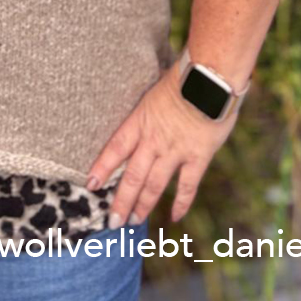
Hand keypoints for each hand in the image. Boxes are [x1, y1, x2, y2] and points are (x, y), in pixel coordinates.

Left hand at [86, 60, 238, 225]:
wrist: (210, 79)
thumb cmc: (183, 78)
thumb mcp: (154, 92)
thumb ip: (147, 111)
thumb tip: (141, 115)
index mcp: (141, 121)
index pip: (115, 148)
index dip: (102, 168)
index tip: (91, 185)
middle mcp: (154, 139)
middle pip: (132, 175)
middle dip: (121, 201)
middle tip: (113, 221)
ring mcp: (176, 150)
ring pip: (154, 185)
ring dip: (143, 205)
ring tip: (133, 221)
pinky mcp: (198, 157)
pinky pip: (187, 185)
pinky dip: (181, 203)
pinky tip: (174, 216)